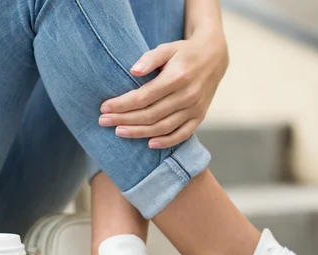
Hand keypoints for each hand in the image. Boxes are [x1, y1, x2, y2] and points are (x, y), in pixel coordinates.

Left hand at [99, 32, 228, 148]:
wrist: (214, 57)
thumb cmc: (184, 52)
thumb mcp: (167, 47)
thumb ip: (150, 58)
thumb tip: (133, 71)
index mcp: (177, 77)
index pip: (144, 96)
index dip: (123, 104)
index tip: (104, 107)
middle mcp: (187, 95)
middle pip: (150, 114)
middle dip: (124, 119)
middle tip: (103, 122)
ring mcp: (195, 109)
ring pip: (163, 127)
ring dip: (139, 132)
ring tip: (118, 132)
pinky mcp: (199, 117)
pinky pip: (182, 134)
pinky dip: (166, 142)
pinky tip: (149, 144)